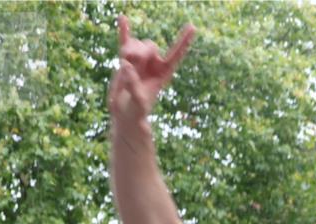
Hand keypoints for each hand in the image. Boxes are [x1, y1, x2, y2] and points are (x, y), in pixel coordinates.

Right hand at [109, 15, 194, 130]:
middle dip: (141, 51)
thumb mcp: (138, 102)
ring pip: (137, 44)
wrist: (125, 112)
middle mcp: (153, 64)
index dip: (184, 41)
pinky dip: (124, 31)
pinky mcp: (126, 60)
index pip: (176, 54)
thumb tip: (127, 65)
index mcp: (163, 73)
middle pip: (150, 46)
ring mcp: (140, 61)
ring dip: (130, 49)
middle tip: (131, 60)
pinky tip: (123, 18)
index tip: (192, 27)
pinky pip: (125, 42)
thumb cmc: (136, 111)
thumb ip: (133, 84)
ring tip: (124, 60)